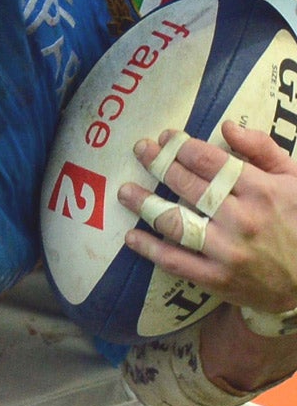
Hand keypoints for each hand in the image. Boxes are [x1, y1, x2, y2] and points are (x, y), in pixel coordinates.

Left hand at [117, 121, 296, 312]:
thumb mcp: (293, 178)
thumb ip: (261, 147)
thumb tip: (226, 126)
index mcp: (260, 190)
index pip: (209, 161)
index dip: (181, 146)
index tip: (165, 137)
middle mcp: (241, 219)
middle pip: (188, 186)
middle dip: (159, 164)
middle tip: (140, 150)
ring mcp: (227, 252)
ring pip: (176, 222)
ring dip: (146, 204)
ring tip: (125, 191)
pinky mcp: (218, 280)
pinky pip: (177, 262)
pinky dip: (151, 249)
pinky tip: (132, 236)